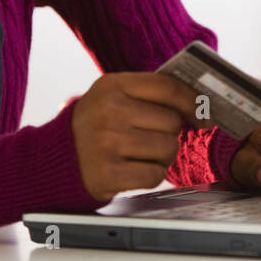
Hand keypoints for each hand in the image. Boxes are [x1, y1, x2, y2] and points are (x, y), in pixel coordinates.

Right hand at [71, 72, 209, 202]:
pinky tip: (132, 169)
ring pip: (168, 149)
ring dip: (161, 156)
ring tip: (139, 154)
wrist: (58, 158)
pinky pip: (155, 175)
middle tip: (148, 137)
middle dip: (168, 133)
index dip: (192, 103)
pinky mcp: (107, 174)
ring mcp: (106, 143)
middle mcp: (108, 111)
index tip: (202, 115)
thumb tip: (201, 106)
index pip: (168, 88)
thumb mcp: (113, 96)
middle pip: (171, 122)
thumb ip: (150, 94)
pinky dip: (150, 175)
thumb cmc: (96, 125)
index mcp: (111, 85)